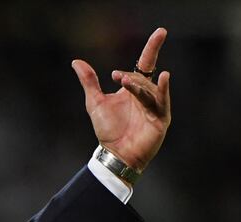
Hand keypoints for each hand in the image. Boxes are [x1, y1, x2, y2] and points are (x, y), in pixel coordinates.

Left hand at [72, 27, 172, 170]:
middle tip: (119, 78)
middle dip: (131, 78)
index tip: (114, 73)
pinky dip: (163, 89)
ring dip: (138, 85)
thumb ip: (89, 81)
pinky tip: (164, 77)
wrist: (115, 154)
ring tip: (125, 82)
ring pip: (150, 89)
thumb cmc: (108, 130)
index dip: (150, 48)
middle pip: (144, 77)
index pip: (146, 63)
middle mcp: (147, 94)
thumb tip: (75, 62)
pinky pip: (163, 101)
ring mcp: (156, 106)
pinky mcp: (161, 117)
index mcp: (135, 88)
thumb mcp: (95, 103)